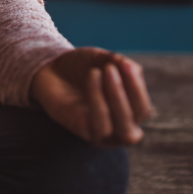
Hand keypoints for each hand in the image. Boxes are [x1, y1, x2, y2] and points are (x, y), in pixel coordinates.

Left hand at [30, 48, 152, 145]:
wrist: (50, 70)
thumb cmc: (81, 66)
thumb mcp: (101, 59)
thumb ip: (118, 62)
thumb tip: (133, 68)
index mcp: (128, 111)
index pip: (142, 108)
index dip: (137, 87)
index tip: (125, 63)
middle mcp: (119, 127)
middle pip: (138, 120)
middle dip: (131, 93)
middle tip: (112, 67)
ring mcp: (104, 134)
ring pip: (123, 130)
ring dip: (116, 98)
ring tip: (101, 71)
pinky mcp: (86, 134)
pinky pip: (100, 126)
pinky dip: (98, 100)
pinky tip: (92, 76)